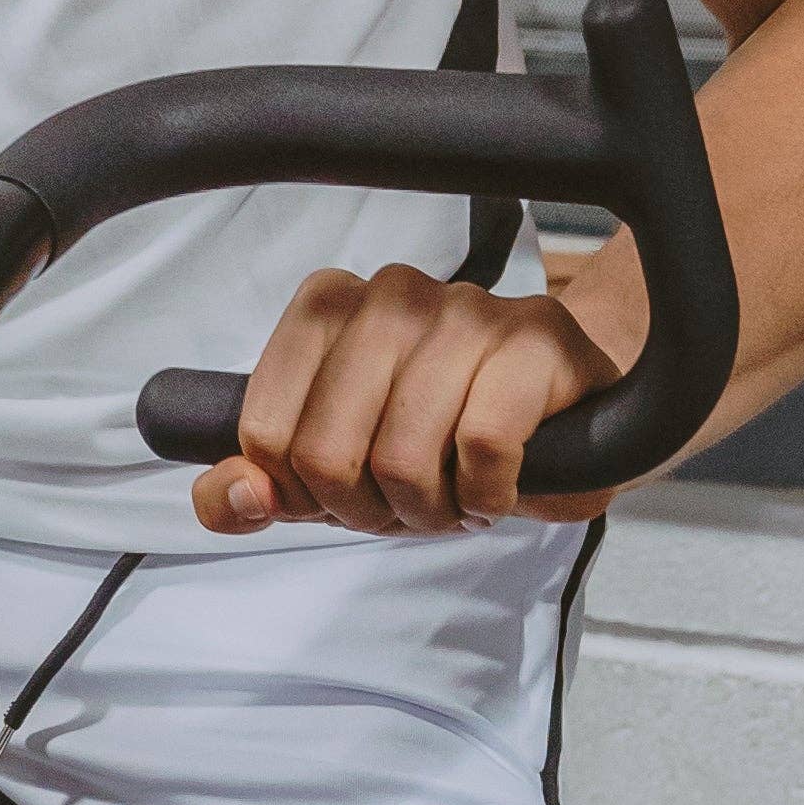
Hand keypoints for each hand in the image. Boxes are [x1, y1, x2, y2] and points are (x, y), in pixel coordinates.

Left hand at [194, 263, 616, 537]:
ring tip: (453, 499)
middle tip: (407, 507)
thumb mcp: (338, 468)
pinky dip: (488, 494)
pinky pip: (481, 445)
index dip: (301, 493)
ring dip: (430, 510)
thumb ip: (262, 486)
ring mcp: (465, 309)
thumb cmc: (444, 432)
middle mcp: (390, 294)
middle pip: (326, 452)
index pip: (265, 432)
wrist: (569, 407)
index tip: (344, 495)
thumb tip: (234, 495)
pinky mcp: (535, 339)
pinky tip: (498, 486)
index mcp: (326, 308)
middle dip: (366, 510)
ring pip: (401, 455)